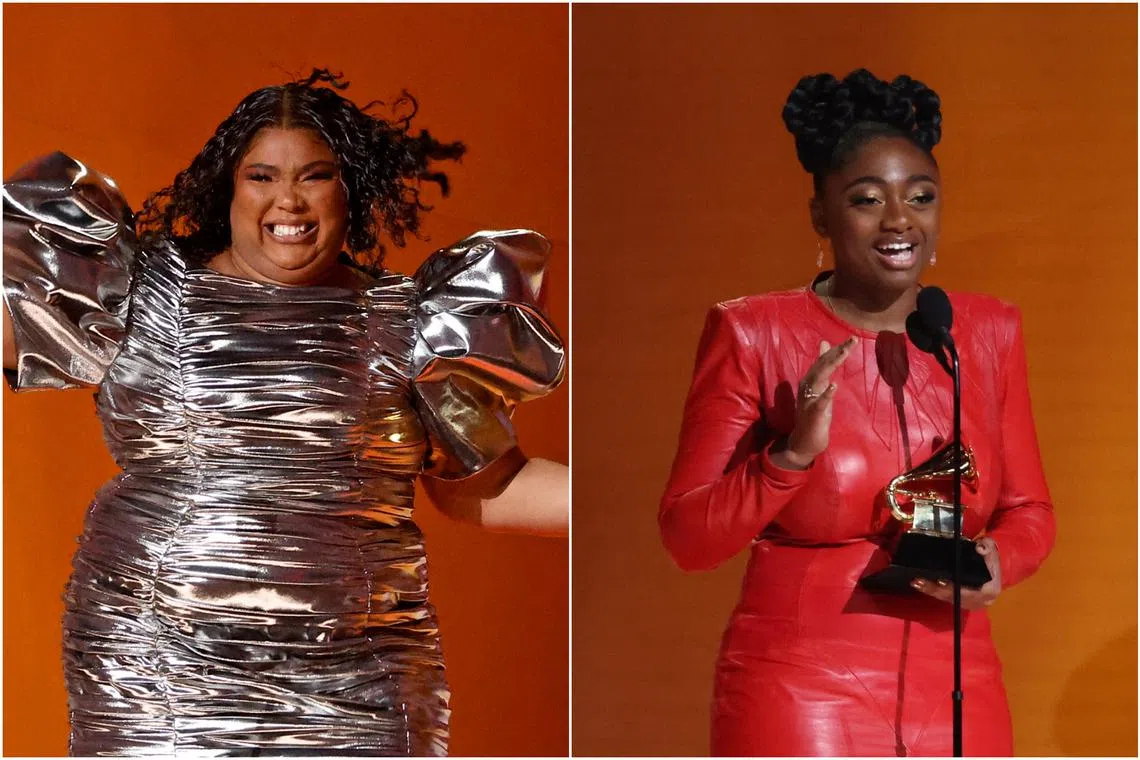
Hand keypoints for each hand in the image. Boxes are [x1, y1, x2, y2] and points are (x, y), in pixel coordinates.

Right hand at [777, 337, 857, 468]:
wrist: (803, 442)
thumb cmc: (814, 415)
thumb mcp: (820, 389)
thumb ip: (822, 369)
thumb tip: (825, 344)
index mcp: (810, 381)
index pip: (823, 361)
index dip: (836, 349)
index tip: (852, 339)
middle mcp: (807, 387)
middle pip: (822, 366)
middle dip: (837, 352)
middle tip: (852, 341)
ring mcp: (809, 400)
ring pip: (819, 378)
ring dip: (831, 365)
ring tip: (844, 353)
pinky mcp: (813, 414)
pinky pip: (820, 403)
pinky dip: (826, 394)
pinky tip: (834, 386)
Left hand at [910, 537, 1002, 609]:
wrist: (994, 571)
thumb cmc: (990, 560)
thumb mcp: (992, 549)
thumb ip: (987, 546)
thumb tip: (980, 548)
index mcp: (990, 590)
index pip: (971, 592)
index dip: (955, 588)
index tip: (941, 581)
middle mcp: (980, 600)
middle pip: (955, 597)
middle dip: (936, 589)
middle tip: (920, 581)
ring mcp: (970, 603)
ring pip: (948, 598)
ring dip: (931, 591)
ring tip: (917, 582)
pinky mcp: (961, 602)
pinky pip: (945, 598)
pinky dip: (933, 591)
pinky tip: (921, 585)